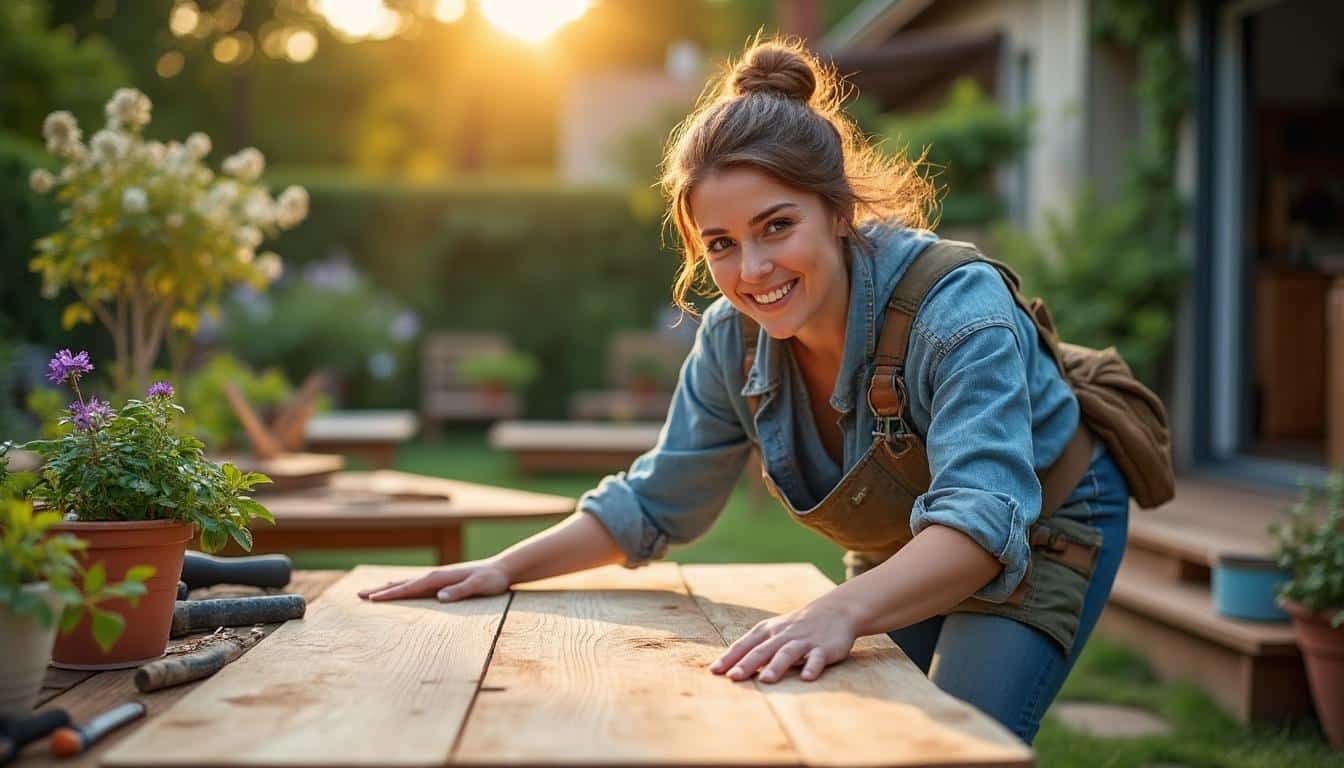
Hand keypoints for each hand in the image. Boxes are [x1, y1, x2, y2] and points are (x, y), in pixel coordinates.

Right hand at [357, 559, 511, 602]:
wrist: (502, 568)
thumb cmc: (492, 579)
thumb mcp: (479, 586)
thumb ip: (461, 590)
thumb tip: (440, 597)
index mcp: (439, 577)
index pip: (409, 587)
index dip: (390, 593)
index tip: (371, 599)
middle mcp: (435, 575)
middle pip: (402, 583)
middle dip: (380, 589)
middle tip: (358, 595)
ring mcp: (438, 577)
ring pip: (407, 582)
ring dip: (388, 587)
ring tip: (371, 592)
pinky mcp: (443, 581)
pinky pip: (416, 584)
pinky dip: (402, 586)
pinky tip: (399, 587)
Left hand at [709, 598, 859, 683]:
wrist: (834, 611)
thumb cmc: (795, 627)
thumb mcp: (773, 632)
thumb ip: (755, 649)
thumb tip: (730, 671)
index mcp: (767, 631)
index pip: (744, 645)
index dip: (730, 658)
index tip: (714, 672)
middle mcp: (783, 635)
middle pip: (762, 650)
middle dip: (747, 664)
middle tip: (733, 678)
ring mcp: (803, 641)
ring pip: (787, 652)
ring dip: (776, 666)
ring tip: (765, 681)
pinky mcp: (824, 648)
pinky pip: (817, 658)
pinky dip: (812, 667)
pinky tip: (806, 678)